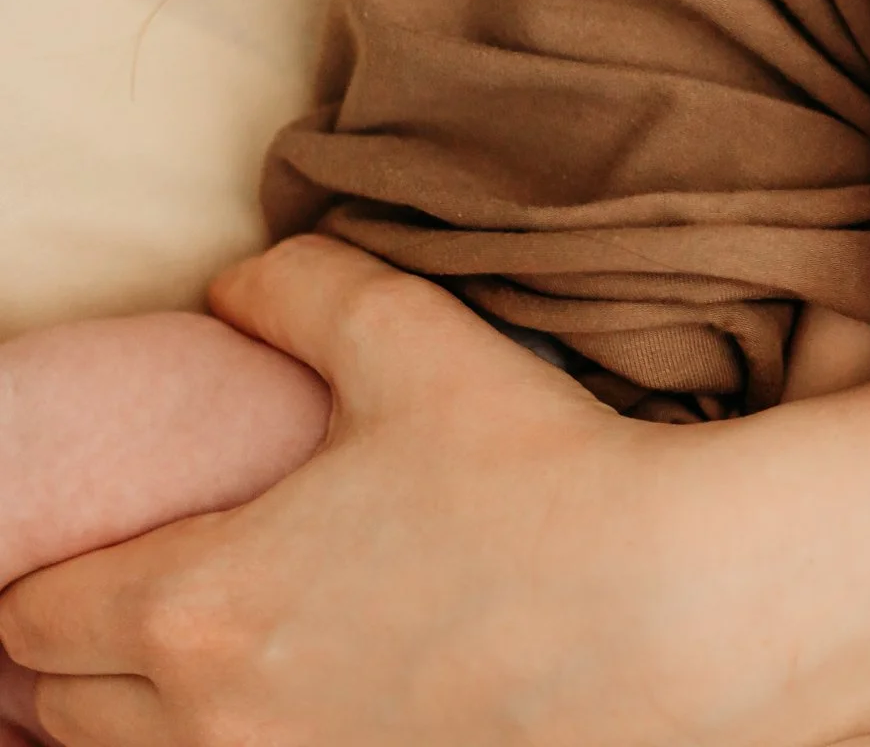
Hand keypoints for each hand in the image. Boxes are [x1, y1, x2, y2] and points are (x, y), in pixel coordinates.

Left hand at [0, 239, 802, 746]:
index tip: (88, 550)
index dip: (43, 578)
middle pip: (60, 711)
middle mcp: (214, 724)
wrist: (681, 610)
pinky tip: (281, 707)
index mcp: (197, 603)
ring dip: (139, 719)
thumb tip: (231, 292)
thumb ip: (296, 290)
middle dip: (75, 654)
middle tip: (127, 601)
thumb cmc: (544, 477)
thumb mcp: (413, 341)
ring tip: (194, 666)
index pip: (29, 618)